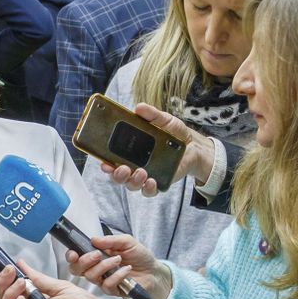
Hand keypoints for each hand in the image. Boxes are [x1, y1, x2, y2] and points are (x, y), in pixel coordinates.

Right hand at [65, 232, 170, 298]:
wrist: (153, 271)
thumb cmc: (139, 256)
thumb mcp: (127, 242)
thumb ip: (111, 240)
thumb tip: (94, 239)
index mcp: (96, 255)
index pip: (76, 258)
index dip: (71, 256)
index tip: (74, 253)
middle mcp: (96, 268)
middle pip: (77, 269)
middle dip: (85, 261)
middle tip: (97, 254)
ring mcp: (103, 280)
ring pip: (91, 276)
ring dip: (104, 266)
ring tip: (118, 259)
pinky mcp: (112, 290)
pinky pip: (107, 285)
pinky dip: (117, 276)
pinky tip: (126, 269)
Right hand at [97, 104, 216, 195]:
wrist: (193, 145)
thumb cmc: (174, 133)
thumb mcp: (163, 120)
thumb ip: (151, 114)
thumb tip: (139, 107)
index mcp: (130, 151)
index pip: (112, 160)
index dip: (106, 163)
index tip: (104, 163)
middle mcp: (134, 165)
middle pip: (118, 176)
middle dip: (117, 175)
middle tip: (122, 169)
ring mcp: (146, 175)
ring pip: (131, 185)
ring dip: (132, 181)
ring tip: (141, 172)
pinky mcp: (159, 182)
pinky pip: (149, 191)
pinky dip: (148, 189)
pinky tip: (151, 182)